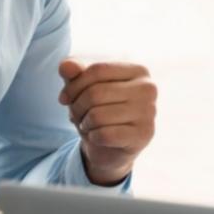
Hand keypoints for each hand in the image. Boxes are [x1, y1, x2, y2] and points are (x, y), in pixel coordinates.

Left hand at [58, 59, 156, 185]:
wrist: (112, 147)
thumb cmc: (99, 110)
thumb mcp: (83, 89)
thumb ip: (74, 74)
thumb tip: (66, 65)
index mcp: (138, 70)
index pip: (97, 70)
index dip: (73, 85)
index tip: (64, 98)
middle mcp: (149, 88)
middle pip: (96, 93)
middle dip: (77, 107)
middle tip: (76, 115)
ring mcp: (149, 112)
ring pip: (98, 115)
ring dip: (84, 123)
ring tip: (88, 125)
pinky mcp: (144, 135)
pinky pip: (105, 135)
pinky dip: (93, 137)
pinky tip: (98, 137)